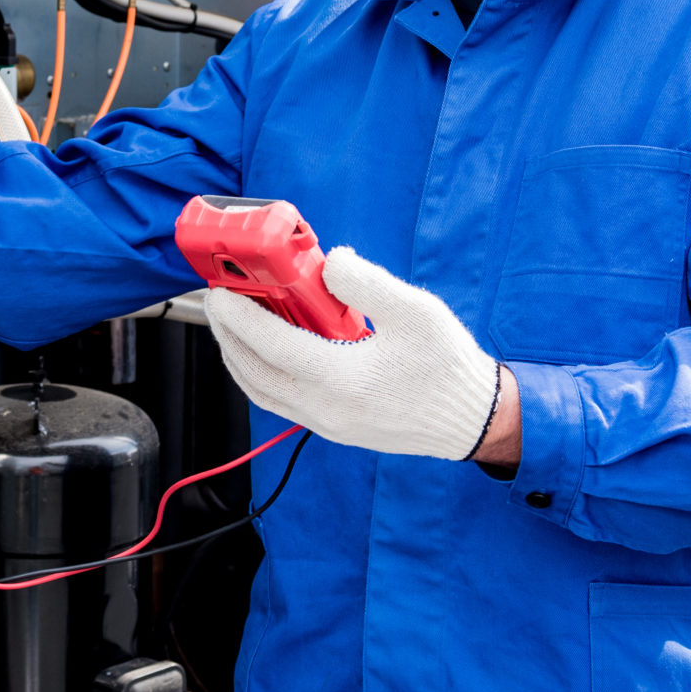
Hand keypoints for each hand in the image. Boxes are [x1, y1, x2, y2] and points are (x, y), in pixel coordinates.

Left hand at [205, 248, 507, 462]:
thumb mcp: (417, 311)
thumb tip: (329, 261)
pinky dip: (259, 376)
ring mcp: (328, 425)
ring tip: (231, 325)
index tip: (219, 292)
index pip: (272, 346)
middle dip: (227, 336)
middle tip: (217, 302)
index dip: (239, 317)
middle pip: (254, 374)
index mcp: (344, 380)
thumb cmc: (449, 367)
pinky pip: (279, 403)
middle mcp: (327, 410)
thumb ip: (367, 282)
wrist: (473, 419)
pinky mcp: (333, 429)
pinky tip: (264, 352)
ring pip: (262, 394)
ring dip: (237, 359)